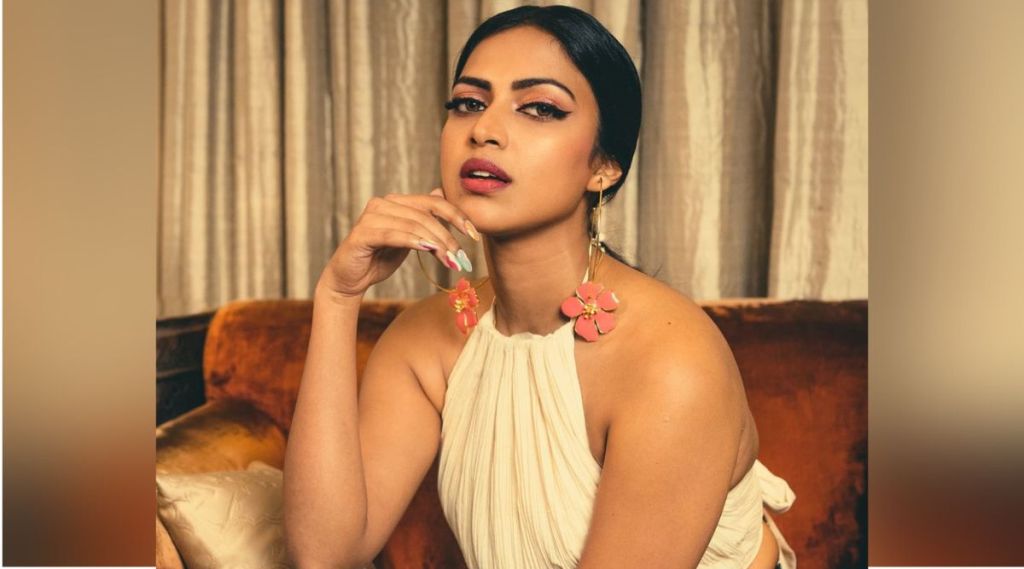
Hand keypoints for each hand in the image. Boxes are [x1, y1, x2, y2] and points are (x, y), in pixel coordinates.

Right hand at [318, 188, 480, 297]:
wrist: (350, 279)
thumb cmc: (379, 259)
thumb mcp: (408, 239)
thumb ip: (422, 218)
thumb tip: (440, 193)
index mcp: (396, 202)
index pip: (433, 203)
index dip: (456, 216)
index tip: (474, 235)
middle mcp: (383, 204)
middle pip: (425, 214)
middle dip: (447, 236)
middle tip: (461, 257)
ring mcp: (371, 217)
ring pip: (413, 224)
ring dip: (436, 242)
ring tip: (450, 260)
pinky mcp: (362, 234)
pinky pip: (393, 235)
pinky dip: (413, 241)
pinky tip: (428, 249)